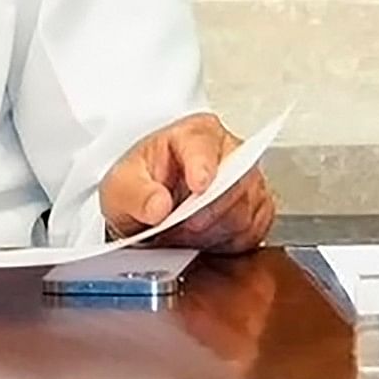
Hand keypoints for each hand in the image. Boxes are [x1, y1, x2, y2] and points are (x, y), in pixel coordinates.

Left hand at [98, 113, 275, 253]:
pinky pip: (253, 232)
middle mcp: (228, 152)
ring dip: (211, 233)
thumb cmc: (140, 188)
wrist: (148, 211)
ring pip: (244, 212)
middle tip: (175, 229)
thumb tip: (158, 206)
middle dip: (202, 214)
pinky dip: (227, 245)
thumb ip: (136, 194)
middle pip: (233, 182)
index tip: (198, 186)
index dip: (203, 166)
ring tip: (181, 235)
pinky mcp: (257, 210)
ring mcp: (247, 182)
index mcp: (195, 134)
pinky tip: (204, 241)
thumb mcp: (120, 189)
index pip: (205, 145)